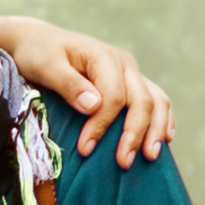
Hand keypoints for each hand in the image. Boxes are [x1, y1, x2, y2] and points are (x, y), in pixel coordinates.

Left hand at [0, 17, 174, 162]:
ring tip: (150, 156)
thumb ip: (69, 84)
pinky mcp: (132, 84)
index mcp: (104, 57)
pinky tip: (165, 139)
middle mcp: (125, 64)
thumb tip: (94, 105)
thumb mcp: (45, 65)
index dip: (102, 124)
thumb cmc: (39, 54)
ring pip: (157, 101)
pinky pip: (157, 101)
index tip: (85, 149)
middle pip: (142, 101)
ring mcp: (132, 73)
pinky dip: (163, 120)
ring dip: (156, 130)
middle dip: (134, 134)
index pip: (114, 96)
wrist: (40, 42)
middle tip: (124, 162)